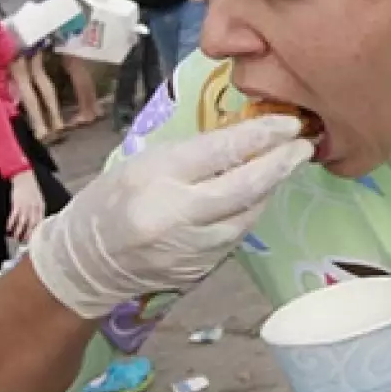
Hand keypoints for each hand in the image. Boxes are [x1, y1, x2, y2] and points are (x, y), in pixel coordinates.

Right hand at [7, 170, 45, 241]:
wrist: (24, 177)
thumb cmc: (32, 188)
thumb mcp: (39, 200)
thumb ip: (39, 210)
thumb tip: (38, 221)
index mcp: (41, 208)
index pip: (40, 223)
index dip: (37, 232)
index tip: (34, 240)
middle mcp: (34, 209)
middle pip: (31, 225)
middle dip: (27, 235)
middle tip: (23, 241)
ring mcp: (25, 207)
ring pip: (22, 223)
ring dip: (18, 232)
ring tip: (14, 238)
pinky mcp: (16, 204)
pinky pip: (13, 217)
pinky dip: (10, 224)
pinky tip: (7, 229)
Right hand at [26, 115, 312, 317]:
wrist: (85, 263)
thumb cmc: (111, 200)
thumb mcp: (144, 163)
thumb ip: (194, 154)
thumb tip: (245, 140)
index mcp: (157, 177)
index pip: (222, 151)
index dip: (262, 135)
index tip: (289, 122)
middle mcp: (177, 215)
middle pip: (246, 186)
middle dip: (282, 163)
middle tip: (305, 145)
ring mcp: (192, 248)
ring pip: (248, 214)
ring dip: (271, 189)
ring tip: (285, 166)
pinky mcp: (201, 269)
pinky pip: (236, 236)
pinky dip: (249, 213)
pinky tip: (256, 198)